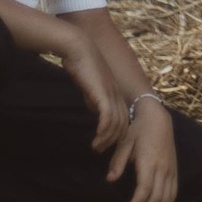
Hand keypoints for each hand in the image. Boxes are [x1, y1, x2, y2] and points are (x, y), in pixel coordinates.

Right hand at [57, 30, 129, 149]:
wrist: (78, 49)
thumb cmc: (82, 67)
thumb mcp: (91, 89)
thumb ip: (96, 101)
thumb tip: (98, 114)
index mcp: (116, 95)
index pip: (124, 120)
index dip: (117, 136)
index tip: (107, 146)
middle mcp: (118, 95)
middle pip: (124, 125)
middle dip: (114, 142)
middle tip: (100, 151)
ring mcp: (112, 94)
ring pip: (117, 123)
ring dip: (107, 139)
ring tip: (96, 148)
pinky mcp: (103, 93)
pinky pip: (108, 116)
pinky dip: (104, 129)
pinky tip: (97, 137)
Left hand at [111, 94, 177, 201]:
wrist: (158, 118)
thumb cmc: (138, 130)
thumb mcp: (124, 142)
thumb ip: (118, 162)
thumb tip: (110, 179)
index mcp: (149, 161)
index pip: (145, 188)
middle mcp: (162, 168)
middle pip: (157, 197)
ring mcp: (170, 170)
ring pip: (167, 198)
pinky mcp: (174, 171)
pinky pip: (173, 193)